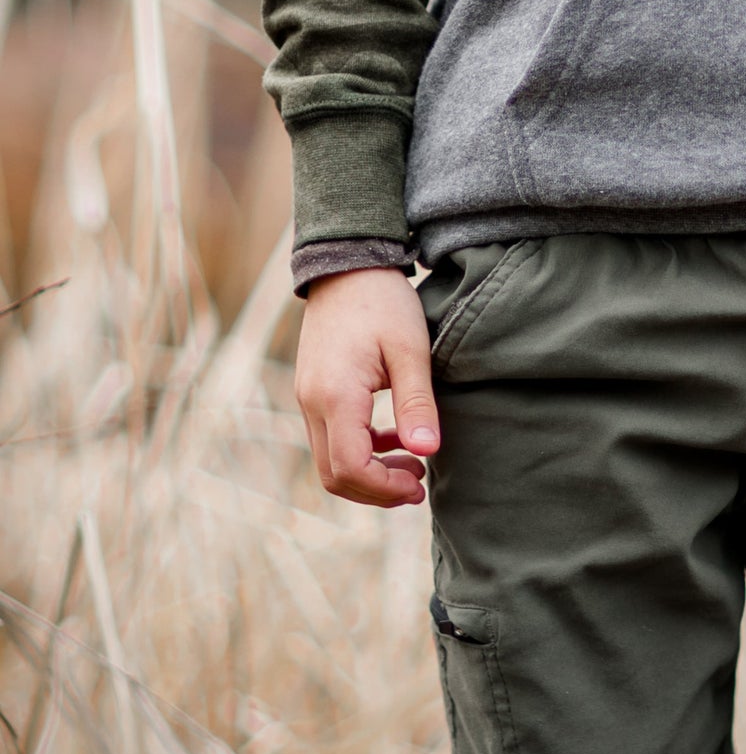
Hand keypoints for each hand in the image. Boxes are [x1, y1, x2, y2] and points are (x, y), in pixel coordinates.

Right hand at [295, 267, 439, 507]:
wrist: (348, 263)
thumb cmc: (383, 300)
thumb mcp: (410, 348)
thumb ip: (416, 403)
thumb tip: (429, 451)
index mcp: (336, 396)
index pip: (351, 468)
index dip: (385, 488)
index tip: (420, 483)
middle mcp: (312, 403)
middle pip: (334, 475)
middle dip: (377, 490)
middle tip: (419, 484)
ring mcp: (308, 398)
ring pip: (329, 460)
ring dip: (369, 473)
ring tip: (414, 464)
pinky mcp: (314, 391)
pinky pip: (330, 438)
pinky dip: (359, 450)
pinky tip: (394, 439)